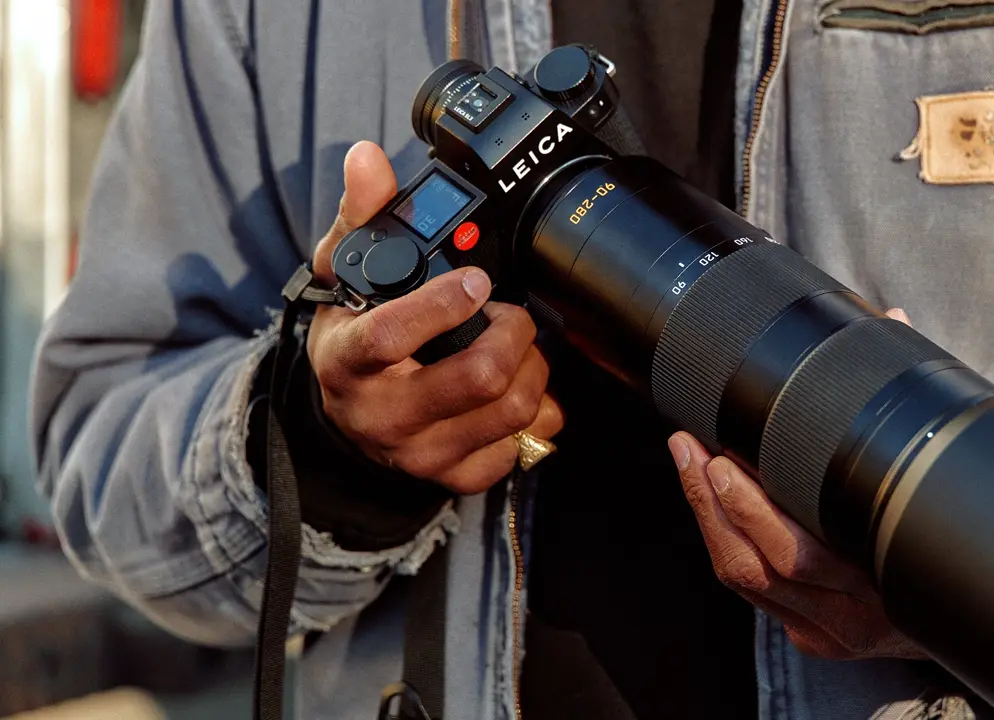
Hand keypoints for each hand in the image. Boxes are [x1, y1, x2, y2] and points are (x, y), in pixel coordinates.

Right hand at [307, 141, 562, 493]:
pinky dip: (536, 414)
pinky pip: (521, 448)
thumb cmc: (353, 335)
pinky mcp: (453, 477)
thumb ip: (361, 214)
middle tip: (511, 314)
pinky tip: (518, 389)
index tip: (477, 280)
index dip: (443, 305)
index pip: (392, 337)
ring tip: (518, 347)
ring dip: (533, 370)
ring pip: (511, 411)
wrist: (349, 416)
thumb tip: (366, 157)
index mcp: (348, 361)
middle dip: (514, 334)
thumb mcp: (343, 273)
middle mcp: (382, 416)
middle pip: (477, 378)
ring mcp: (419, 454)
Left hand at [670, 308, 926, 661]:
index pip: (804, 553)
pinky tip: (708, 495)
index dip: (756, 509)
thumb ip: (914, 404)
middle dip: (718, 503)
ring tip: (688, 458)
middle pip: (763, 564)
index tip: (727, 454)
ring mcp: (826, 631)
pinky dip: (722, 536)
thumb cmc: (947, 535)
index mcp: (889, 582)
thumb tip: (889, 322)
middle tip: (693, 447)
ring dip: (708, 516)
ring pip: (746, 577)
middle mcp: (854, 617)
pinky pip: (749, 587)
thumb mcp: (936, 477)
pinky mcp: (808, 635)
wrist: (972, 618)